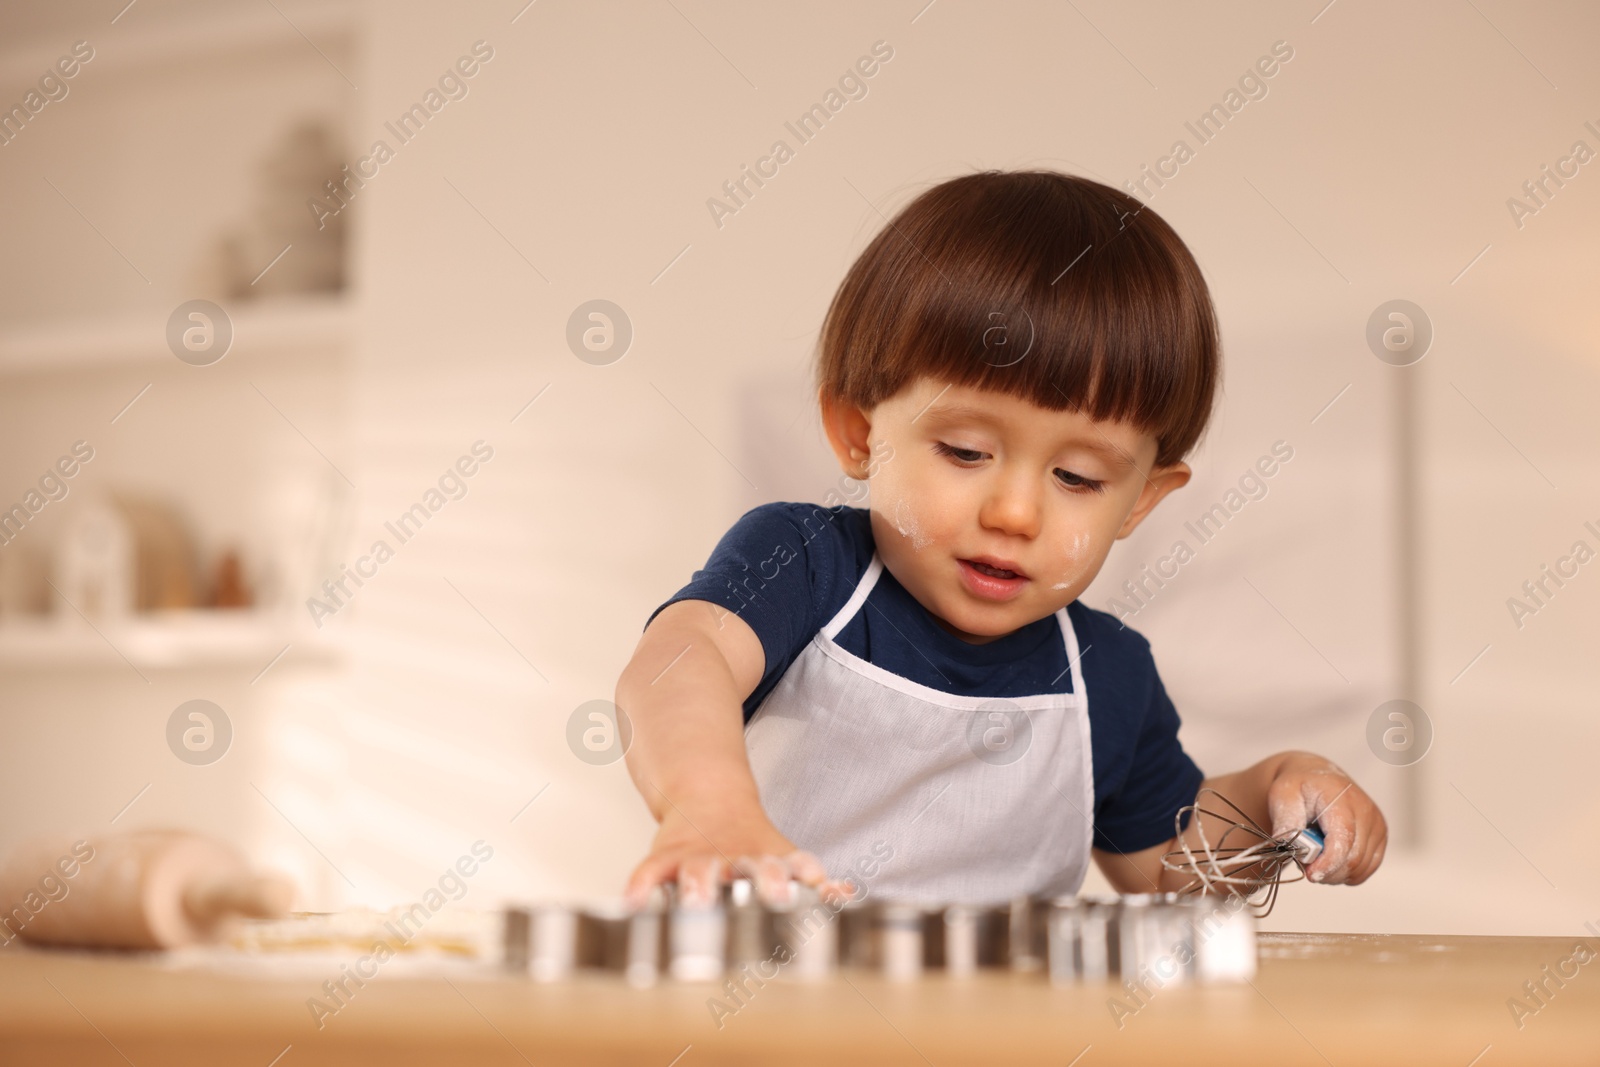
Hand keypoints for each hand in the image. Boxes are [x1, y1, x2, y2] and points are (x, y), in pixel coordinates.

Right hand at [624, 809, 844, 908]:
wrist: (707, 798)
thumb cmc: (750, 843)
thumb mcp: (784, 857)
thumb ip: (814, 883)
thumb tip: (846, 895)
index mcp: (769, 857)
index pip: (794, 865)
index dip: (807, 875)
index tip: (820, 886)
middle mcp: (738, 857)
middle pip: (753, 866)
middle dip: (765, 881)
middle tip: (775, 896)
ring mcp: (700, 856)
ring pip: (698, 870)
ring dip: (699, 886)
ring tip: (696, 903)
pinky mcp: (666, 857)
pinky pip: (650, 872)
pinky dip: (641, 886)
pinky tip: (634, 904)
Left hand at [1265, 753, 1386, 884]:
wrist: (1317, 780)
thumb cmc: (1300, 787)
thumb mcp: (1283, 796)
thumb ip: (1286, 821)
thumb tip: (1287, 845)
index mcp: (1342, 798)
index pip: (1344, 838)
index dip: (1328, 862)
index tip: (1311, 874)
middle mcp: (1366, 812)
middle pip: (1353, 859)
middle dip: (1327, 870)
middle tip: (1305, 864)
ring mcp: (1377, 825)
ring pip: (1360, 868)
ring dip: (1335, 873)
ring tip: (1316, 858)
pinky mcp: (1380, 838)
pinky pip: (1366, 869)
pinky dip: (1347, 873)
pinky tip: (1331, 860)